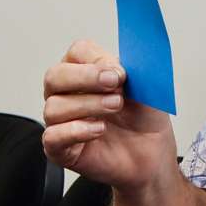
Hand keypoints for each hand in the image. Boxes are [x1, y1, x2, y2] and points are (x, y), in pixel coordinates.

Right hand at [41, 39, 176, 190]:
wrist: (152, 153)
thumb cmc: (144, 118)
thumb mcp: (148, 87)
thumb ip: (135, 68)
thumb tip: (120, 61)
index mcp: (86, 72)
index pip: (77, 53)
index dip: (97, 59)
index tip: (120, 72)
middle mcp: (67, 94)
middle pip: (55, 76)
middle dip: (85, 78)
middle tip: (114, 85)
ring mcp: (61, 121)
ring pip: (54, 107)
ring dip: (88, 105)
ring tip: (115, 107)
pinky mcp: (60, 148)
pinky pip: (53, 137)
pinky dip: (76, 130)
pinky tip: (99, 129)